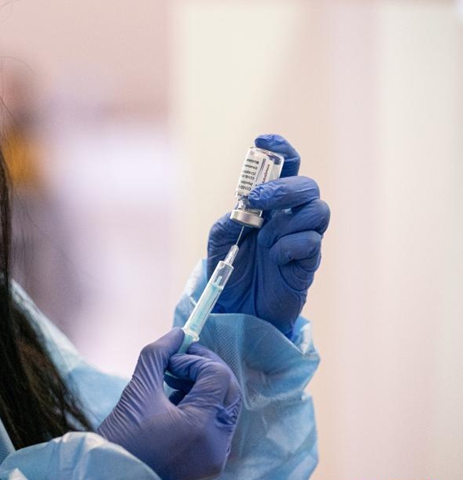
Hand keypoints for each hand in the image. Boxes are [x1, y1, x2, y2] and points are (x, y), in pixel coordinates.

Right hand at [97, 329, 240, 479]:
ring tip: (172, 384)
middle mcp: (217, 443)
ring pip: (224, 408)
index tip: (171, 360)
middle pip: (228, 391)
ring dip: (204, 389)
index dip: (196, 360)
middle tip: (179, 362)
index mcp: (202, 425)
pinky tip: (175, 406)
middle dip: (205, 370)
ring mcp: (215, 456)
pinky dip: (202, 409)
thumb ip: (158, 356)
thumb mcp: (137, 391)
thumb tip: (177, 334)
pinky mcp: (209, 463)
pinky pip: (217, 427)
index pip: (217, 376)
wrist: (113, 475)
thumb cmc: (122, 439)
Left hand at [207, 134, 329, 334]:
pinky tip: (275, 258)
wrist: (237, 310)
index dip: (280, 150)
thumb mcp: (218, 243)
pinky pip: (312, 242)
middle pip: (307, 185)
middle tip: (257, 199)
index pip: (285, 169)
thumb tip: (241, 211)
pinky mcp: (308, 263)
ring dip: (288, 221)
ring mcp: (302, 238)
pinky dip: (290, 245)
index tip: (263, 140)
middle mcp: (290, 218)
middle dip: (283, 187)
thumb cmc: (231, 272)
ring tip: (265, 240)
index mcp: (269, 206)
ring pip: (319, 210)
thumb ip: (226, 224)